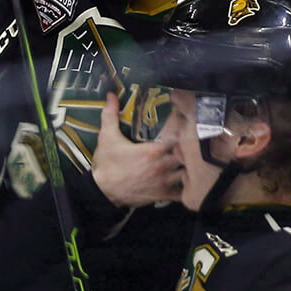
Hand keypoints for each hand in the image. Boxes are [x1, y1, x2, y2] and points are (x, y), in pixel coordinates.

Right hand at [91, 92, 181, 206]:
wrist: (102, 193)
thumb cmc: (107, 164)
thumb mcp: (107, 137)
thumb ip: (111, 114)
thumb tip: (111, 95)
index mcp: (153, 150)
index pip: (178, 136)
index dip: (183, 130)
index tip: (182, 125)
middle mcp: (162, 166)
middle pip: (187, 154)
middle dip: (188, 148)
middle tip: (187, 141)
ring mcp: (164, 182)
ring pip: (188, 173)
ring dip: (188, 166)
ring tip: (187, 160)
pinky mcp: (162, 195)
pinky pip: (182, 193)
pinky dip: (184, 187)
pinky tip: (182, 180)